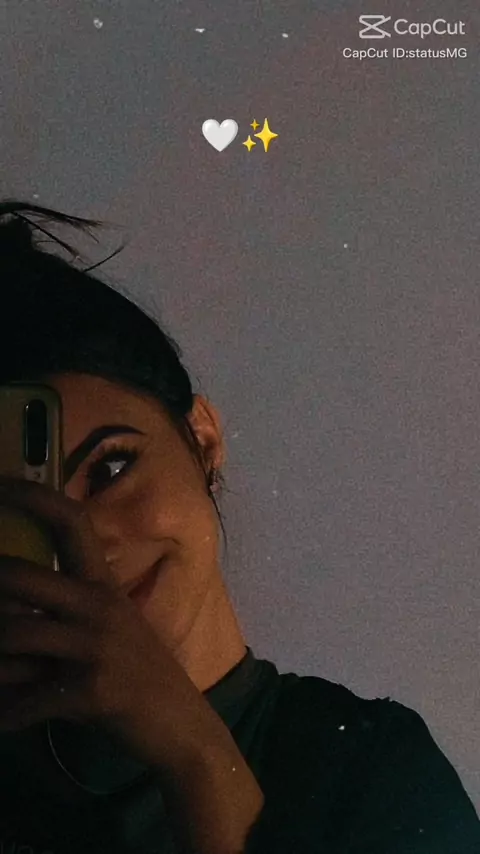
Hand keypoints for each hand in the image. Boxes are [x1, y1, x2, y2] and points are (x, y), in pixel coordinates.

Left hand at [0, 476, 220, 771]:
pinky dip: (5, 714)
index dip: (34, 498)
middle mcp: (99, 607)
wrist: (179, 723)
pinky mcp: (89, 693)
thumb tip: (11, 597)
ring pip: (11, 638)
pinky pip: (23, 701)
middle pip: (21, 577)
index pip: (72, 522)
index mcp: (104, 584)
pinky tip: (1, 719)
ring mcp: (95, 649)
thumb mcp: (111, 626)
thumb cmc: (136, 669)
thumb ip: (69, 607)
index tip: (0, 484)